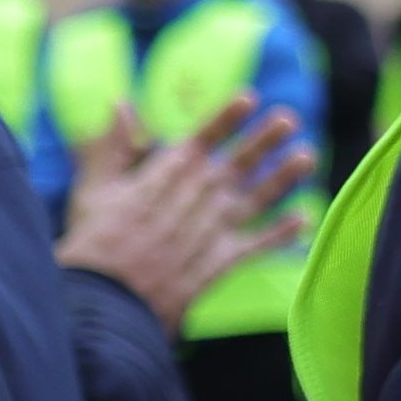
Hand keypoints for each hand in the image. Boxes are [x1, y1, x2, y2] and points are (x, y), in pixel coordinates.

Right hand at [56, 108, 320, 328]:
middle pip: (236, 164)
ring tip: (307, 157)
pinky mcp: (221, 262)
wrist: (105, 302)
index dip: (226, 118)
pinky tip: (304, 219)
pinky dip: (281, 233)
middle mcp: (196, 199)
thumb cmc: (93, 243)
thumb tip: (122, 104)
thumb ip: (112, 147)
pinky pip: (257, 244)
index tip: (250, 98)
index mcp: (164, 177)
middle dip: (264, 141)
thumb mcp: (95, 190)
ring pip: (255, 199)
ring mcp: (212, 231)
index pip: (203, 139)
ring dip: (283, 178)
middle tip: (290, 119)